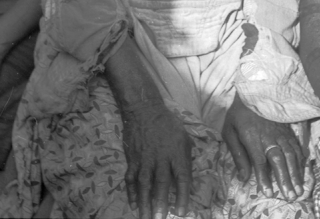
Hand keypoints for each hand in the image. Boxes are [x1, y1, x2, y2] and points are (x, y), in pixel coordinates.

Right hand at [121, 101, 191, 218]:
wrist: (144, 110)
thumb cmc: (168, 124)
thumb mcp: (184, 137)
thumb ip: (186, 158)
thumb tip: (188, 179)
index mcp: (176, 152)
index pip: (182, 177)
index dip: (182, 196)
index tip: (181, 212)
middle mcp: (161, 157)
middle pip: (161, 183)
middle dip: (160, 203)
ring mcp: (145, 159)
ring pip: (144, 184)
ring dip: (144, 203)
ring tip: (145, 217)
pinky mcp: (132, 159)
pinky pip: (131, 178)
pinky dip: (131, 192)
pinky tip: (133, 204)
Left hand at [221, 92, 304, 201]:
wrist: (253, 91)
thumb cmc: (239, 114)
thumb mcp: (229, 131)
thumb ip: (237, 154)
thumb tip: (243, 177)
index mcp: (252, 136)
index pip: (259, 161)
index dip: (265, 178)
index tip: (269, 193)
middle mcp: (268, 136)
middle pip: (278, 159)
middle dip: (285, 178)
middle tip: (291, 195)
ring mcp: (280, 132)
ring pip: (290, 153)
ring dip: (295, 172)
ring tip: (300, 188)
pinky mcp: (287, 129)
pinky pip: (296, 145)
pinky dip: (301, 158)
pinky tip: (303, 170)